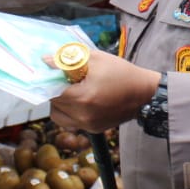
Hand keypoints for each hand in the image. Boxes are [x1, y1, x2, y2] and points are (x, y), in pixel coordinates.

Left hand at [44, 49, 161, 133]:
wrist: (144, 93)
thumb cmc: (121, 73)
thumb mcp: (95, 59)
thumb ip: (68, 59)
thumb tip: (45, 61)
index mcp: (82, 97)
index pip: (51, 91)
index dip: (49, 80)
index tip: (53, 72)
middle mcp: (83, 115)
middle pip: (53, 103)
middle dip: (55, 90)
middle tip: (66, 79)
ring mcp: (88, 125)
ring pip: (58, 115)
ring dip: (60, 103)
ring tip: (72, 91)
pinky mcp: (93, 129)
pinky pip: (70, 122)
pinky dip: (70, 112)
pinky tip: (81, 101)